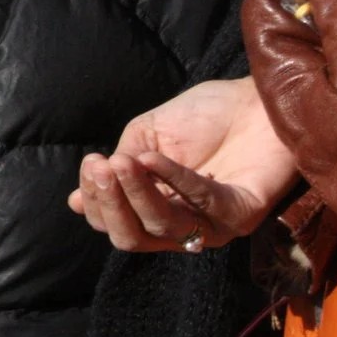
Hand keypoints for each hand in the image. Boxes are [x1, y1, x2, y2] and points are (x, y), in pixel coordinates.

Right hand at [71, 79, 298, 252]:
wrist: (260, 99)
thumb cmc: (207, 115)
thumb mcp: (146, 135)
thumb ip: (119, 167)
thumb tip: (75, 201)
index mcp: (155, 209)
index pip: (114, 222)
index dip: (96, 200)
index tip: (91, 164)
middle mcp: (181, 226)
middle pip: (131, 237)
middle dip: (109, 204)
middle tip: (100, 169)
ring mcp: (211, 225)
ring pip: (159, 227)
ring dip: (134, 193)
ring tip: (122, 162)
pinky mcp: (240, 215)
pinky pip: (199, 204)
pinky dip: (172, 180)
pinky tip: (152, 158)